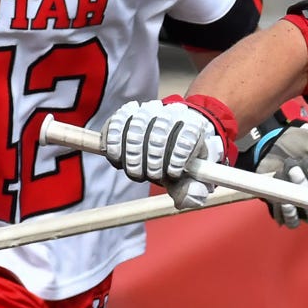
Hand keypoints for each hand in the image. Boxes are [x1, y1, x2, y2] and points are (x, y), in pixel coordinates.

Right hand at [99, 95, 235, 209]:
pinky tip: (116, 157)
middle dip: (153, 159)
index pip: (187, 137)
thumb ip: (193, 191)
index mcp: (194, 128)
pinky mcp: (128, 112)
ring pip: (137, 124)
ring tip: (135, 172)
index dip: (177, 157)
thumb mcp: (191, 181)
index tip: (172, 174)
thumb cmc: (182, 166)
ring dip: (133, 153)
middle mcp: (172, 113)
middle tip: (151, 176)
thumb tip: (194, 196)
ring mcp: (150, 110)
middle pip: (160, 131)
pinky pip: (117, 121)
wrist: (170, 145)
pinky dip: (113, 140)